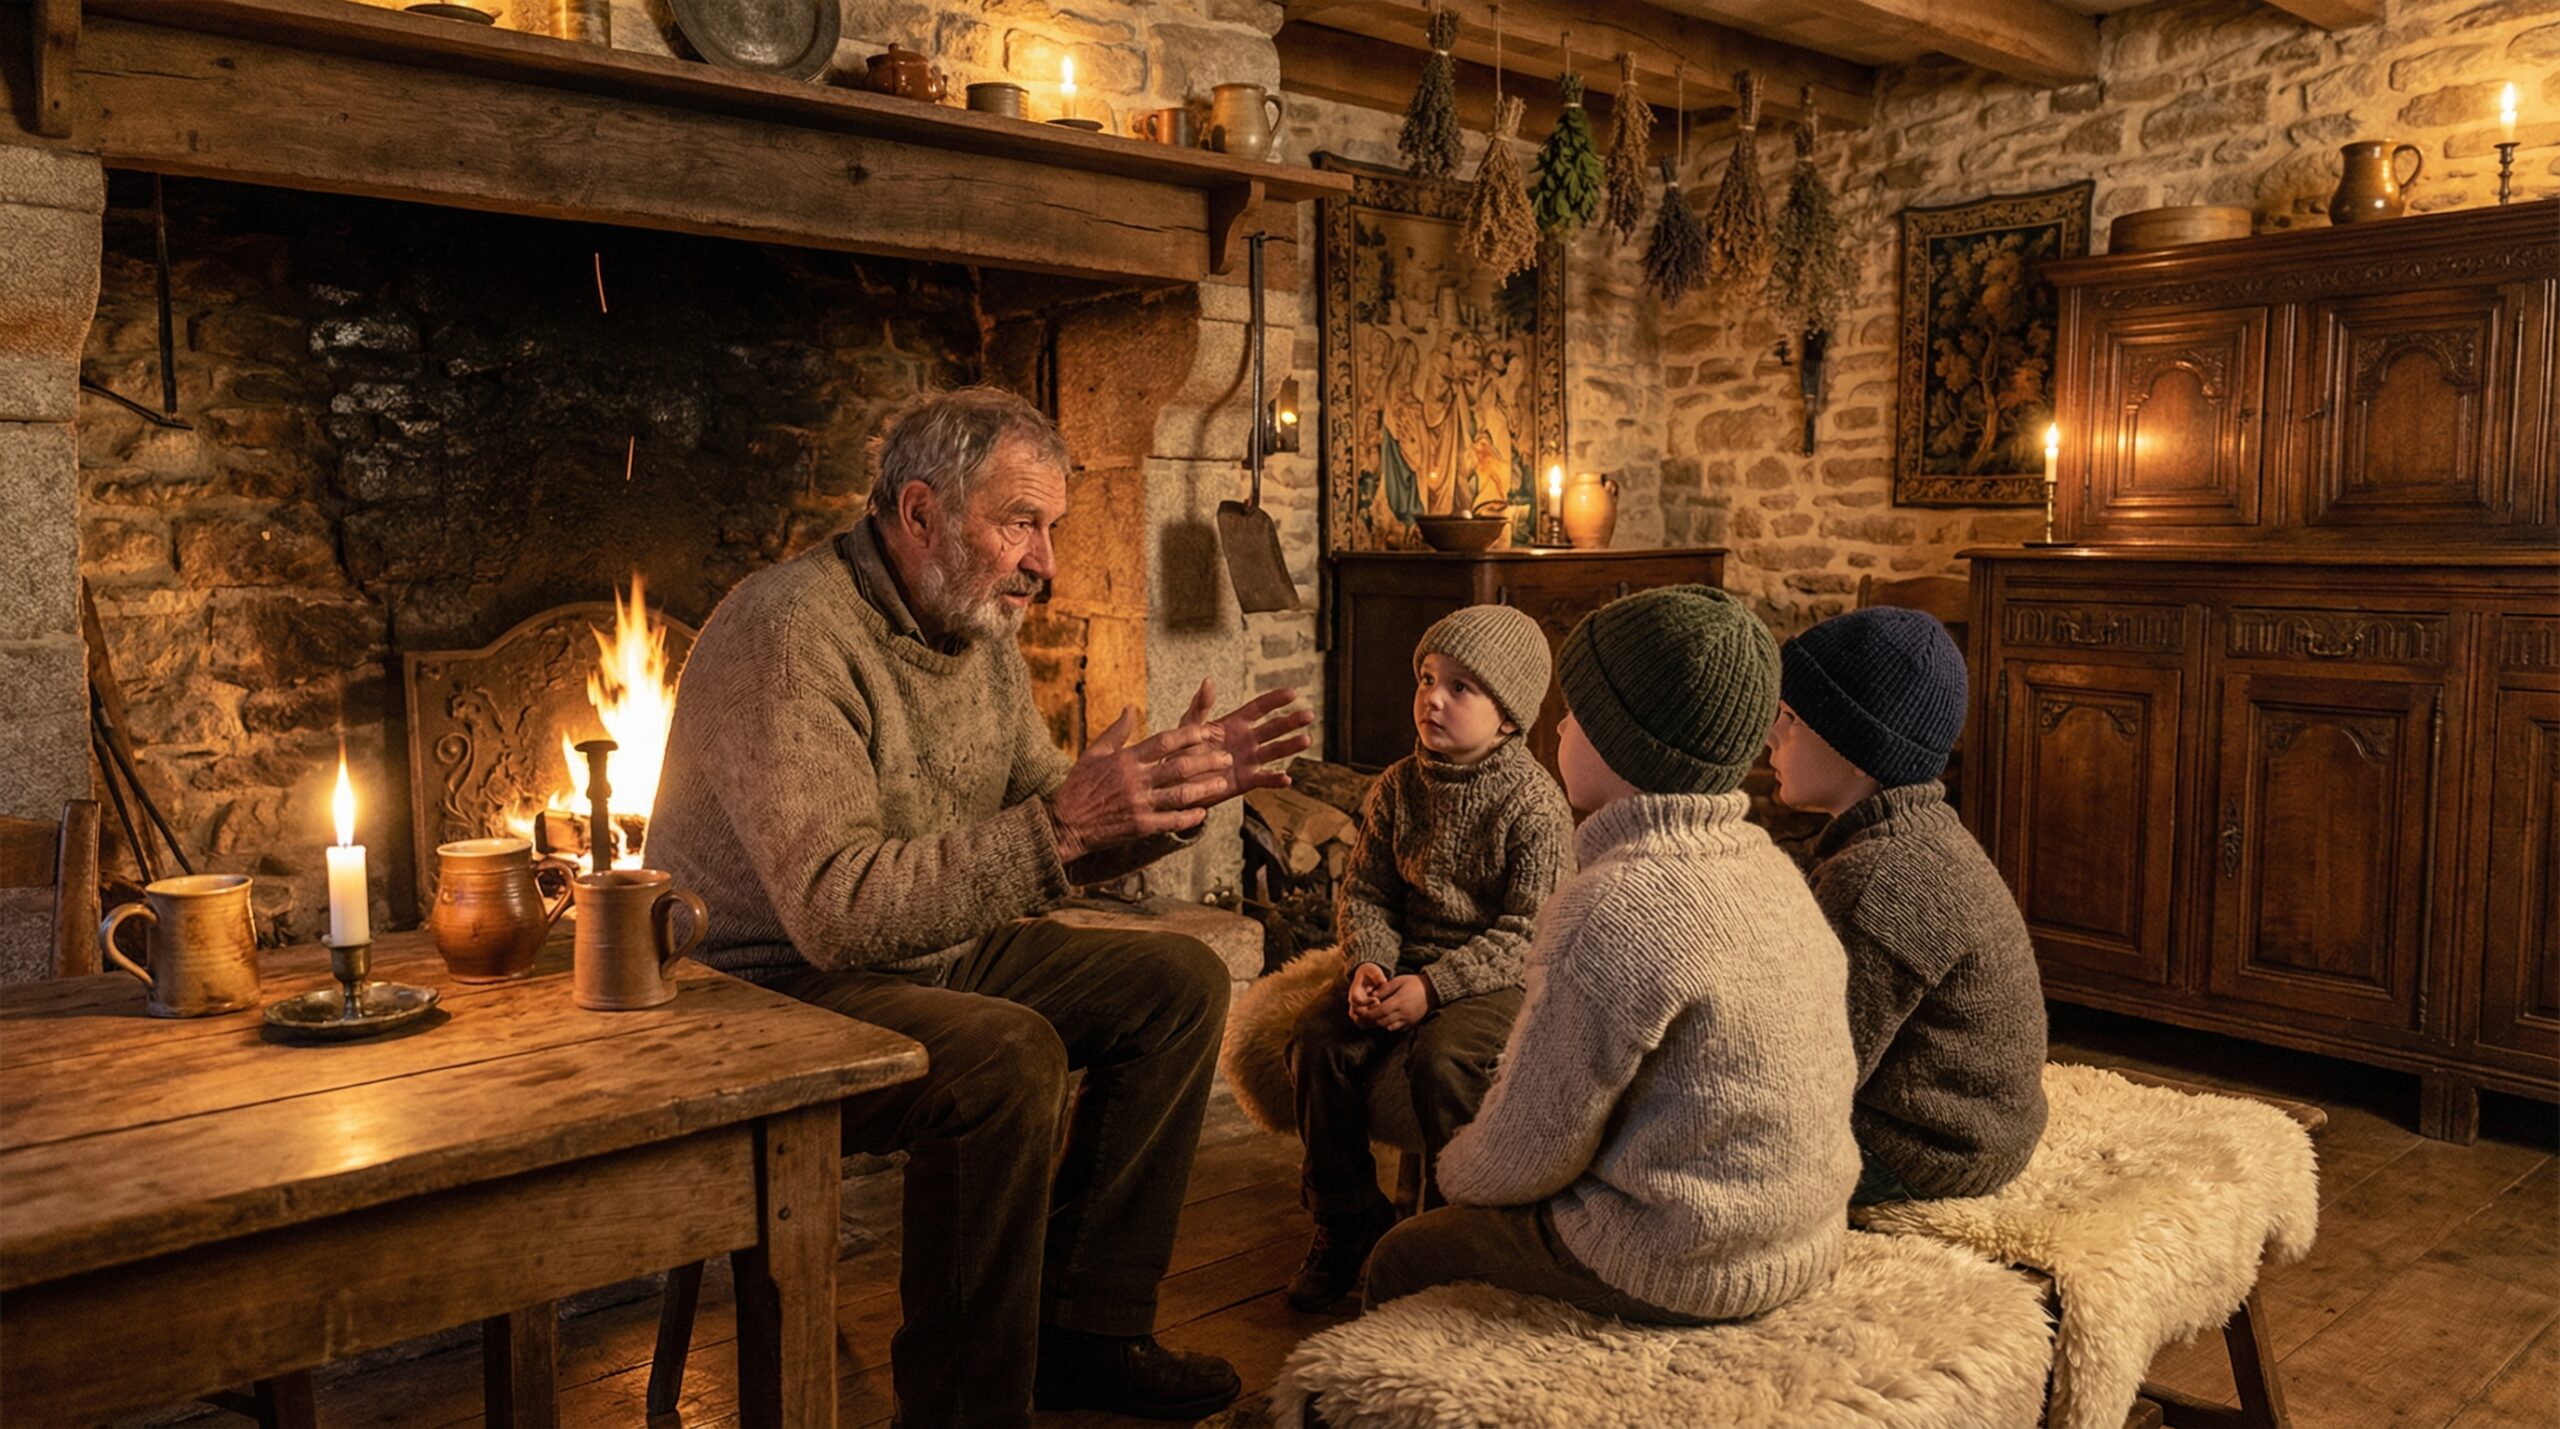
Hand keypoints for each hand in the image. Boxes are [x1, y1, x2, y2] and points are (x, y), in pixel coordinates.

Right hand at [1044, 706, 1236, 863]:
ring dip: (1205, 787)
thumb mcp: (1094, 753)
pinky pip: (1170, 821)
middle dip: (1207, 760)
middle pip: (1179, 766)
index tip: (1208, 730)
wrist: (1063, 823)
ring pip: (1180, 794)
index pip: (1165, 741)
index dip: (1190, 735)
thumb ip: (1116, 731)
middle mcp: (1135, 780)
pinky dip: (1189, 817)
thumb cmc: (1078, 786)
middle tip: (1227, 756)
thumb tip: (1130, 708)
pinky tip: (1203, 812)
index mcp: (1126, 759)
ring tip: (1223, 782)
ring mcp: (1139, 804)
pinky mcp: (1139, 826)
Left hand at [1176, 680, 1314, 806]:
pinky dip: (1275, 780)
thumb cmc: (1181, 749)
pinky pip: (1264, 779)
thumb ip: (1201, 706)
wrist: (1176, 781)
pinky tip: (1287, 778)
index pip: (1259, 708)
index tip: (1293, 693)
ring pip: (1274, 751)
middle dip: (1291, 721)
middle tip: (1308, 715)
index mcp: (1235, 723)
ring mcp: (1249, 760)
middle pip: (1274, 728)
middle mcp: (1247, 740)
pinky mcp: (1246, 781)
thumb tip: (1208, 681)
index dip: (1275, 700)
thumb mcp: (1189, 725)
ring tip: (1306, 740)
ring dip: (1290, 746)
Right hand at [1346, 961, 1389, 1019]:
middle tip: (1380, 1011)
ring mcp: (1355, 1008)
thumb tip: (1383, 981)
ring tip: (1382, 1018)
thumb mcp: (1373, 970)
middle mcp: (1353, 1001)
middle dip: (1368, 1014)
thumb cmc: (1370, 973)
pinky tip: (1380, 1021)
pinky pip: (1362, 1023)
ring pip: (1358, 1020)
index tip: (1377, 1000)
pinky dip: (1370, 1024)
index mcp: (1354, 990)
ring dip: (1369, 1021)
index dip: (1365, 1002)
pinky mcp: (1360, 1013)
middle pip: (1355, 1013)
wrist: (1366, 976)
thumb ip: (1377, 975)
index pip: (1355, 999)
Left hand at [1352, 972, 1431, 1031]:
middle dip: (1371, 1019)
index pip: (1379, 1011)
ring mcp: (1408, 1020)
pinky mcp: (1411, 1023)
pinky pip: (1397, 1029)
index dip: (1368, 1013)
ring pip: (1388, 1027)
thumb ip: (1384, 989)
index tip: (1360, 1011)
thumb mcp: (1399, 981)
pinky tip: (1385, 1019)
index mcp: (1399, 1001)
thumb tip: (1371, 996)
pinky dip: (1389, 1026)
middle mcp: (1403, 1013)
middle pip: (1382, 1021)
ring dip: (1379, 1023)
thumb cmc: (1415, 983)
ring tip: (1374, 1016)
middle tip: (1364, 1015)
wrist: (1433, 991)